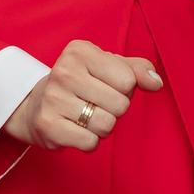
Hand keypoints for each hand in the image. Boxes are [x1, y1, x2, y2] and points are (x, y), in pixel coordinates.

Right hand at [6, 39, 163, 150]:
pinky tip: (76, 130)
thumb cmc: (82, 83)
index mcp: (80, 50)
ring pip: (107, 125)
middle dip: (115, 110)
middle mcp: (63, 70)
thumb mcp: (109, 67)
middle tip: (95, 104)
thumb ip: (138, 70)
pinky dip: (90, 142)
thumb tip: (157, 83)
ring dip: (103, 127)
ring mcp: (53, 98)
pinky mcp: (47, 125)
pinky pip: (90, 142)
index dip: (124, 89)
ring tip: (85, 117)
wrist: (36, 104)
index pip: (128, 80)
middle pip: (120, 104)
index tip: (104, 86)